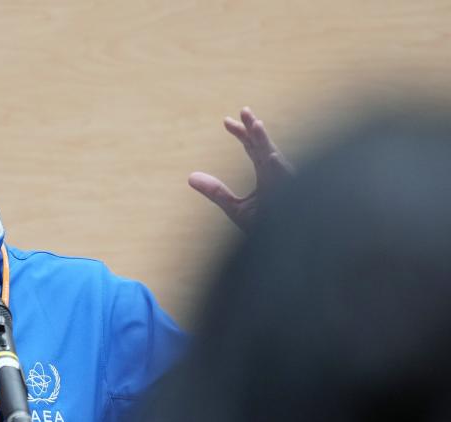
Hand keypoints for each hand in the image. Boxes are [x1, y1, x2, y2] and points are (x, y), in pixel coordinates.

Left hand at [189, 107, 291, 231]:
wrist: (284, 248)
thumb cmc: (266, 229)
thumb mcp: (235, 209)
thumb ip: (216, 192)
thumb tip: (190, 177)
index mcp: (266, 175)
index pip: (253, 149)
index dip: (241, 134)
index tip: (226, 121)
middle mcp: (278, 176)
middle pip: (264, 147)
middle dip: (254, 129)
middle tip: (243, 110)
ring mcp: (287, 185)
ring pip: (276, 159)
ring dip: (266, 142)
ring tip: (256, 125)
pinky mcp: (293, 196)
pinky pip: (288, 181)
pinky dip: (280, 169)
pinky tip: (273, 159)